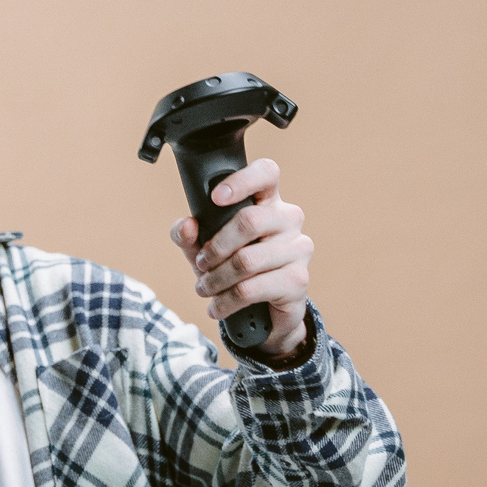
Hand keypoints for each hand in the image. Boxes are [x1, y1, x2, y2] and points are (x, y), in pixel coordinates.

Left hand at [169, 158, 313, 356]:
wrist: (262, 313)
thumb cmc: (234, 270)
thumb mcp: (204, 250)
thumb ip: (187, 235)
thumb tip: (187, 225)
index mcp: (268, 201)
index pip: (266, 173)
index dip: (242, 181)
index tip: (216, 198)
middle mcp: (289, 219)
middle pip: (250, 221)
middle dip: (215, 248)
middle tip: (201, 264)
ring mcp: (299, 248)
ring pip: (247, 260)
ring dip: (216, 279)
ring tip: (205, 289)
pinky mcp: (298, 280)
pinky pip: (252, 288)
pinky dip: (227, 301)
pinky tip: (218, 306)